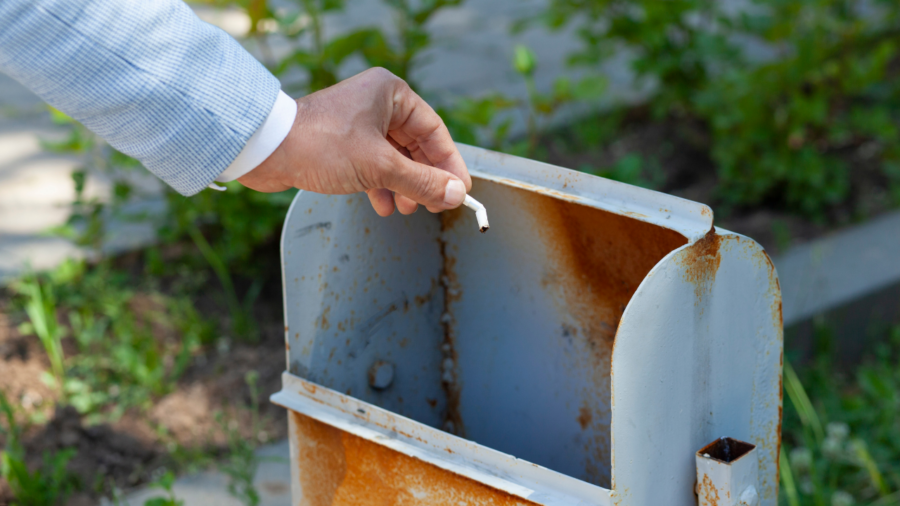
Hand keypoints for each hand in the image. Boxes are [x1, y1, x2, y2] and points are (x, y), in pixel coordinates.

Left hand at [238, 67, 471, 215]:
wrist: (266, 150)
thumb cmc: (322, 145)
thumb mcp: (380, 167)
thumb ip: (421, 182)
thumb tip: (455, 195)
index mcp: (391, 93)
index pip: (434, 130)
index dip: (449, 164)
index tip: (459, 191)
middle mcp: (376, 103)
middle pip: (415, 145)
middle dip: (424, 178)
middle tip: (435, 204)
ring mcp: (357, 123)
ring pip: (394, 158)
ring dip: (404, 186)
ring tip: (408, 209)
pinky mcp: (341, 143)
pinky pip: (373, 165)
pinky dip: (381, 186)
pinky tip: (384, 206)